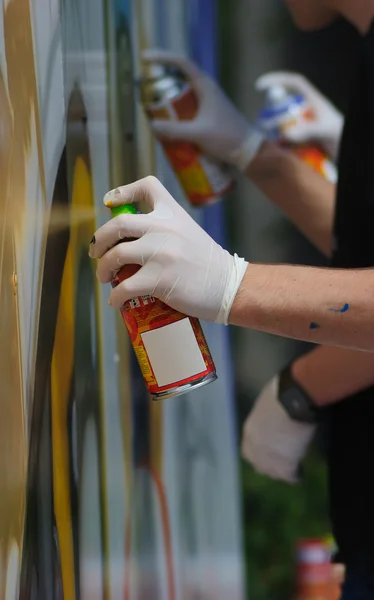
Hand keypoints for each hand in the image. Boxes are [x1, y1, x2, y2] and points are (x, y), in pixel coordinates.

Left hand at [89, 176, 247, 323]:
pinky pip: (125, 287)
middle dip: (99, 240)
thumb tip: (130, 242)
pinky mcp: (160, 279)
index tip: (110, 203)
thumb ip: (165, 230)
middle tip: (96, 252)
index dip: (123, 191)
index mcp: (173, 213)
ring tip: (104, 277)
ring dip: (103, 269)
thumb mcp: (188, 232)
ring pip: (116, 255)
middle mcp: (165, 228)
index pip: (147, 186)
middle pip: (118, 224)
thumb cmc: (208, 264)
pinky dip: (115, 296)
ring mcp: (161, 253)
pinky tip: (116, 300)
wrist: (229, 286)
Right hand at [142, 49, 264, 170]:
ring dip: (168, 101)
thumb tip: (153, 125)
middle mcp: (207, 90)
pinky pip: (188, 109)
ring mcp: (209, 103)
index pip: (182, 63)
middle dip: (161, 84)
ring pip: (183, 96)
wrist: (248, 151)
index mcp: (205, 86)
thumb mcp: (199, 134)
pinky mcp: (209, 115)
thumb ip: (175, 130)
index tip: (145, 59)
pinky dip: (177, 113)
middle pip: (179, 79)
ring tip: (153, 111)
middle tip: (145, 92)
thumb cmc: (227, 138)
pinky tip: (169, 127)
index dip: (162, 58)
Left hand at [241, 375, 315, 482]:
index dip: (261, 451)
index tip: (271, 450)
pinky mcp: (285, 467)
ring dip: (282, 471)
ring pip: (274, 474)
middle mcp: (254, 449)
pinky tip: (302, 472)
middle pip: (259, 466)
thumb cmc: (280, 394)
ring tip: (294, 466)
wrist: (291, 402)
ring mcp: (268, 461)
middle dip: (269, 464)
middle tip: (283, 460)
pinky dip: (298, 475)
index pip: (249, 450)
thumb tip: (272, 412)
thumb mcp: (266, 403)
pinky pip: (292, 477)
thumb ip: (266, 414)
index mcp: (250, 431)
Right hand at [256, 71, 343, 160]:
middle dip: (272, 114)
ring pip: (283, 125)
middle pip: (284, 106)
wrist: (347, 151)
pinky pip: (287, 140)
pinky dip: (281, 145)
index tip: (260, 86)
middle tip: (264, 125)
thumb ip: (308, 130)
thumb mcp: (326, 130)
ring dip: (275, 132)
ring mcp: (304, 126)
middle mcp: (307, 111)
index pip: (294, 83)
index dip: (277, 80)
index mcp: (313, 101)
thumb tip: (286, 133)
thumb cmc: (340, 136)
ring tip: (270, 141)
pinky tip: (278, 151)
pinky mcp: (303, 140)